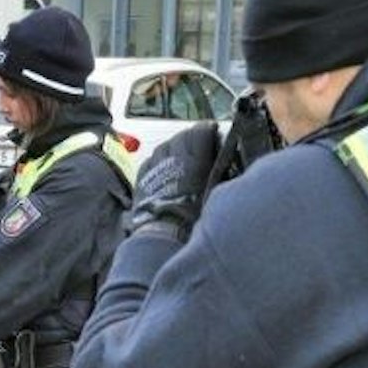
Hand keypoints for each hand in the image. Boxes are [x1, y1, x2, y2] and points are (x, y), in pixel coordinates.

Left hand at [122, 122, 221, 241]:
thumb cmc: (191, 223)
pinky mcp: (142, 179)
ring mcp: (155, 167)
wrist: (162, 238)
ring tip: (180, 156)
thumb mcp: (214, 197)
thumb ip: (219, 176)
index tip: (212, 131)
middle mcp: (174, 159)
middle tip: (198, 144)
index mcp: (196, 162)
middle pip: (181, 136)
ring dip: (173, 147)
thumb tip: (225, 166)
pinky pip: (149, 161)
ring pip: (163, 146)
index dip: (207, 130)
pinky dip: (157, 161)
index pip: (201, 132)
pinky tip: (162, 168)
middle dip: (191, 137)